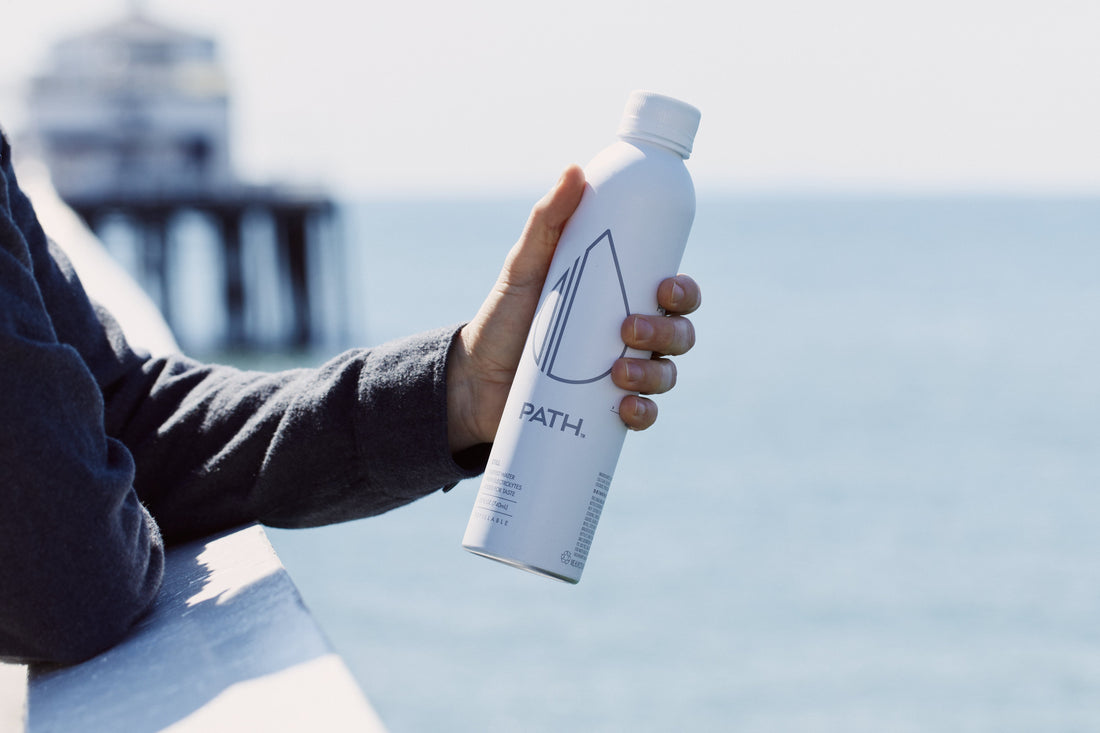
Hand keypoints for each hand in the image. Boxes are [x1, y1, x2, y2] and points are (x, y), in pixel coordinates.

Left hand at [447, 166, 700, 451]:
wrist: (473, 380)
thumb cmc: (505, 316)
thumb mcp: (525, 266)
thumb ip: (547, 220)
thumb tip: (575, 169)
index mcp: (624, 300)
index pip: (674, 294)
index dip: (684, 292)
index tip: (664, 288)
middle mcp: (632, 340)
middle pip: (679, 334)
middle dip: (668, 332)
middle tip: (628, 329)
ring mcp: (623, 378)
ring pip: (666, 375)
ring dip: (656, 374)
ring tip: (619, 373)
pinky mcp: (606, 414)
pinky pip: (644, 417)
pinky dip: (644, 415)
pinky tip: (627, 409)